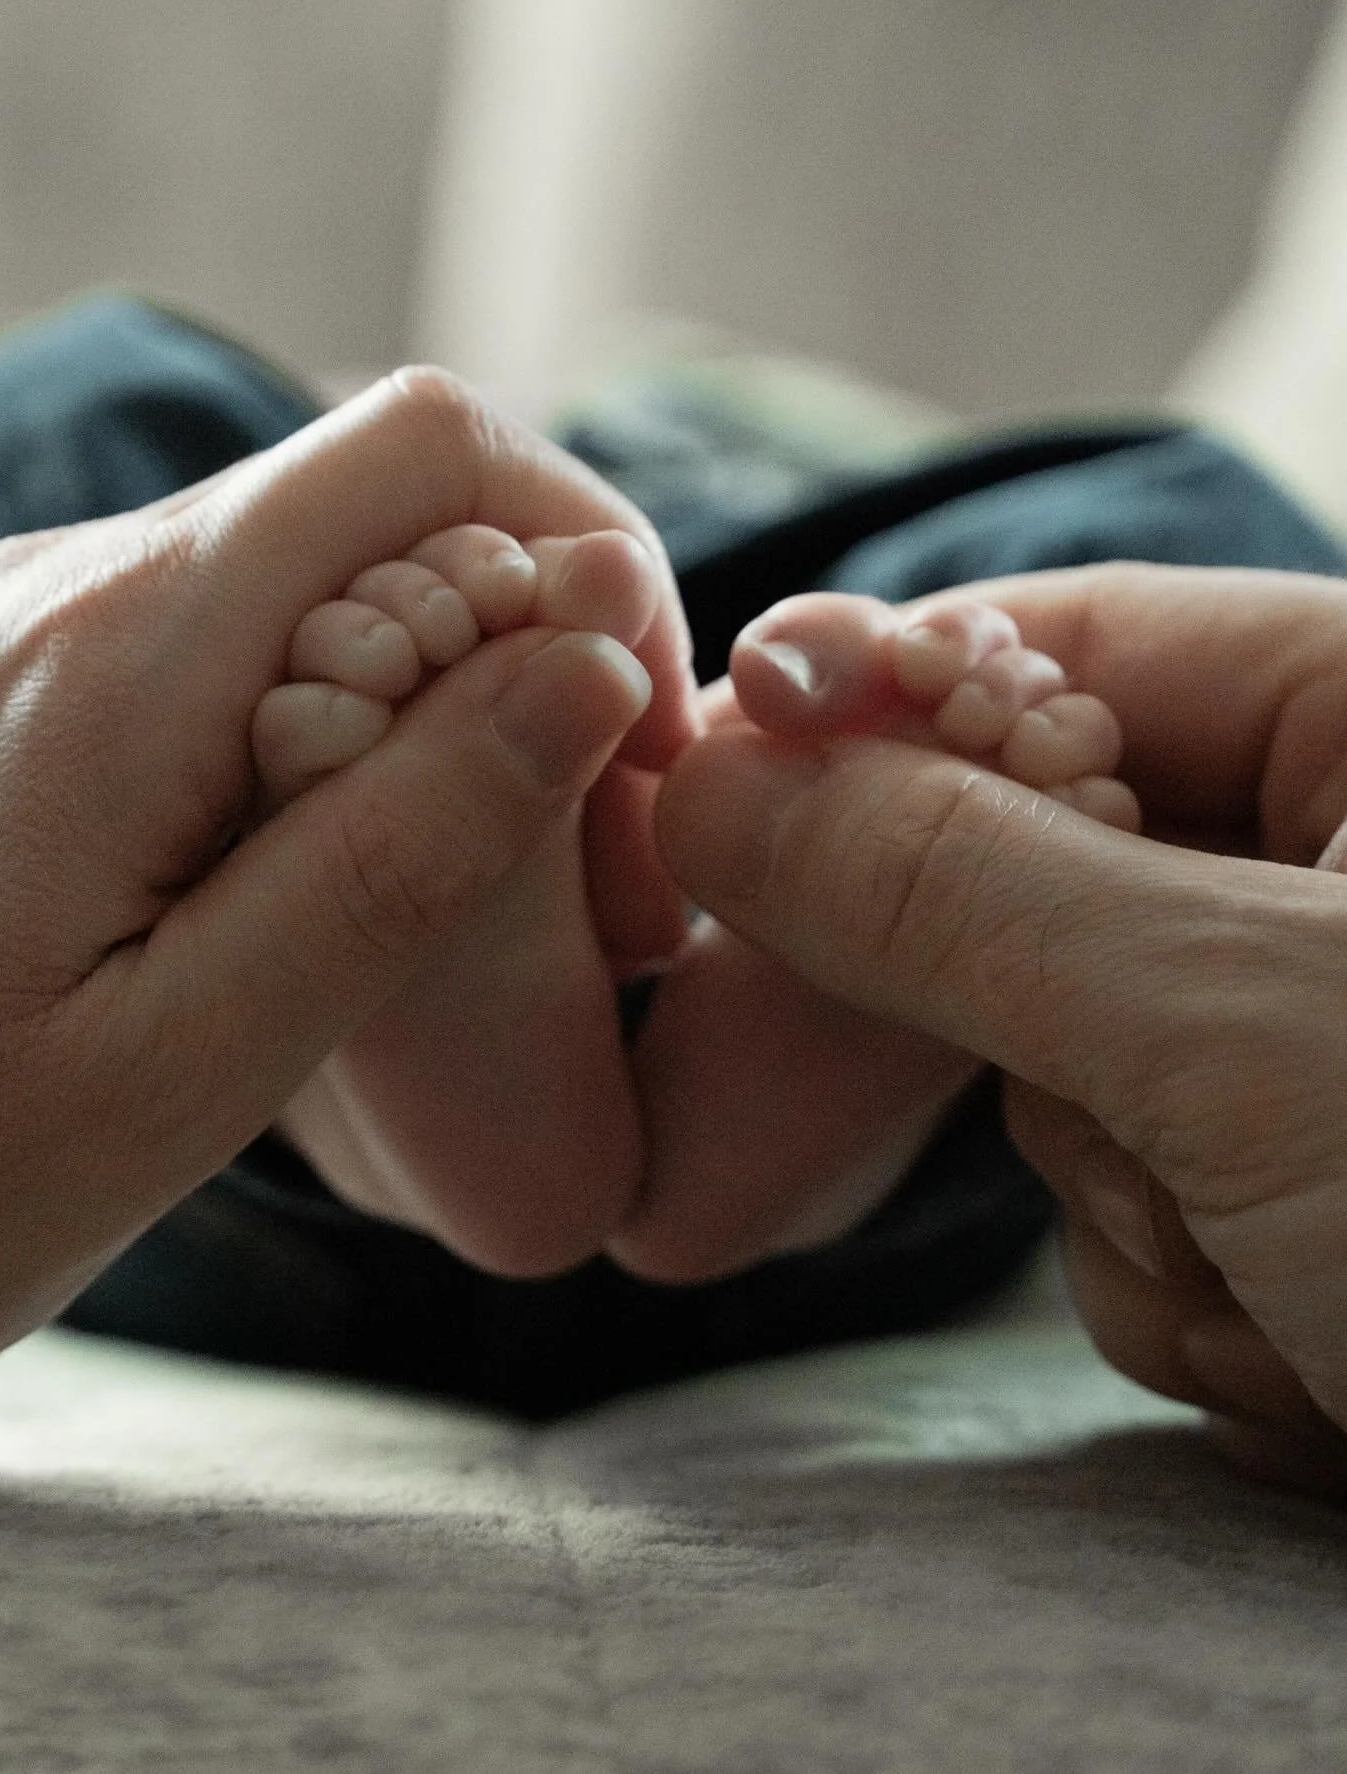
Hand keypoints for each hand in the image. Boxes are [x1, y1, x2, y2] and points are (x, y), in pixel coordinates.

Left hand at [0, 371, 693, 1399]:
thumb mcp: (187, 1066)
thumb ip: (396, 855)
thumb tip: (581, 667)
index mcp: (119, 660)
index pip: (424, 451)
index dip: (582, 551)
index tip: (633, 744)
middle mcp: (71, 596)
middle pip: (386, 499)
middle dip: (536, 642)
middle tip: (591, 872)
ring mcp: (39, 631)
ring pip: (323, 571)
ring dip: (449, 692)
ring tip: (490, 896)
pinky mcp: (30, 690)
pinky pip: (241, 642)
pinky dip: (349, 723)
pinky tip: (347, 878)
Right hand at [653, 563, 1346, 1490]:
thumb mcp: (1237, 1029)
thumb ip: (955, 889)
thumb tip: (717, 776)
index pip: (1067, 645)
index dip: (884, 710)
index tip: (724, 783)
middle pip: (1042, 881)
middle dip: (1053, 1043)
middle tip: (1138, 1131)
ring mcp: (1330, 1038)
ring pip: (1079, 1081)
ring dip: (1140, 1212)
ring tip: (1302, 1287)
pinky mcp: (1321, 1190)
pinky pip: (1148, 1214)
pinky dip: (1199, 1305)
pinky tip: (1327, 1360)